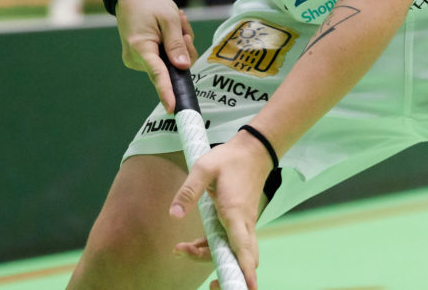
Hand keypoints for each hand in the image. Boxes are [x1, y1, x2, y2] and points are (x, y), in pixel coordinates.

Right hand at [115, 0, 196, 110]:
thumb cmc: (150, 4)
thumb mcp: (169, 18)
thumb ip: (176, 44)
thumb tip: (183, 68)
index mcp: (141, 47)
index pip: (157, 74)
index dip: (166, 91)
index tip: (173, 108)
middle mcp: (136, 58)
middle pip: (171, 67)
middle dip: (183, 48)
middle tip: (182, 25)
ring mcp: (137, 60)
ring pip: (170, 62)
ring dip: (179, 44)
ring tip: (174, 21)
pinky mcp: (142, 58)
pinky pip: (165, 57)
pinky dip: (172, 44)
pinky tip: (169, 28)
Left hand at [170, 131, 272, 289]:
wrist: (254, 151)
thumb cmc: (229, 159)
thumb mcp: (204, 168)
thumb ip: (188, 191)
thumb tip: (173, 215)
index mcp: (235, 213)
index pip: (243, 248)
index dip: (245, 271)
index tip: (247, 288)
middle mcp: (243, 224)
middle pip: (239, 259)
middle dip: (226, 274)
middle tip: (203, 276)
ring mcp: (244, 225)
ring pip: (234, 254)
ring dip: (212, 260)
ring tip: (182, 250)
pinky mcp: (240, 223)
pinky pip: (230, 245)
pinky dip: (212, 250)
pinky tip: (191, 245)